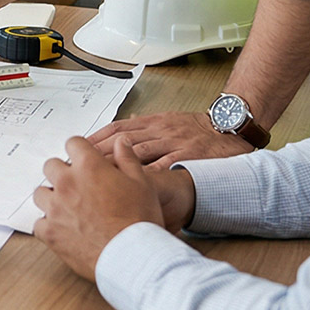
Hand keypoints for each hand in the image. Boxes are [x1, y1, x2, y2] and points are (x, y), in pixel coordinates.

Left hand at [32, 137, 171, 281]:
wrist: (133, 256)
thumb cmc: (140, 220)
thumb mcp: (142, 183)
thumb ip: (128, 159)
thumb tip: (121, 142)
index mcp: (89, 167)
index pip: (73, 143)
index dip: (80, 151)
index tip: (83, 160)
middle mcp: (67, 183)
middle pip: (50, 166)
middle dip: (62, 173)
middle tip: (76, 186)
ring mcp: (55, 208)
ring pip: (40, 193)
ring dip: (51, 198)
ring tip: (68, 209)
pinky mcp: (50, 232)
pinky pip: (39, 223)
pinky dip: (49, 226)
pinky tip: (63, 230)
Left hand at [89, 110, 255, 168]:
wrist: (232, 128)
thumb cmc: (200, 130)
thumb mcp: (169, 123)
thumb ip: (145, 130)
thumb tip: (119, 137)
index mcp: (153, 123)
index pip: (116, 129)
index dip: (95, 140)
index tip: (77, 153)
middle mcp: (160, 130)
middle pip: (121, 140)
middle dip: (97, 154)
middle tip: (79, 170)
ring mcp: (174, 142)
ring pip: (138, 151)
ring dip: (116, 165)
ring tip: (97, 180)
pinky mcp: (189, 155)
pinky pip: (164, 165)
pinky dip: (147, 174)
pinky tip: (130, 187)